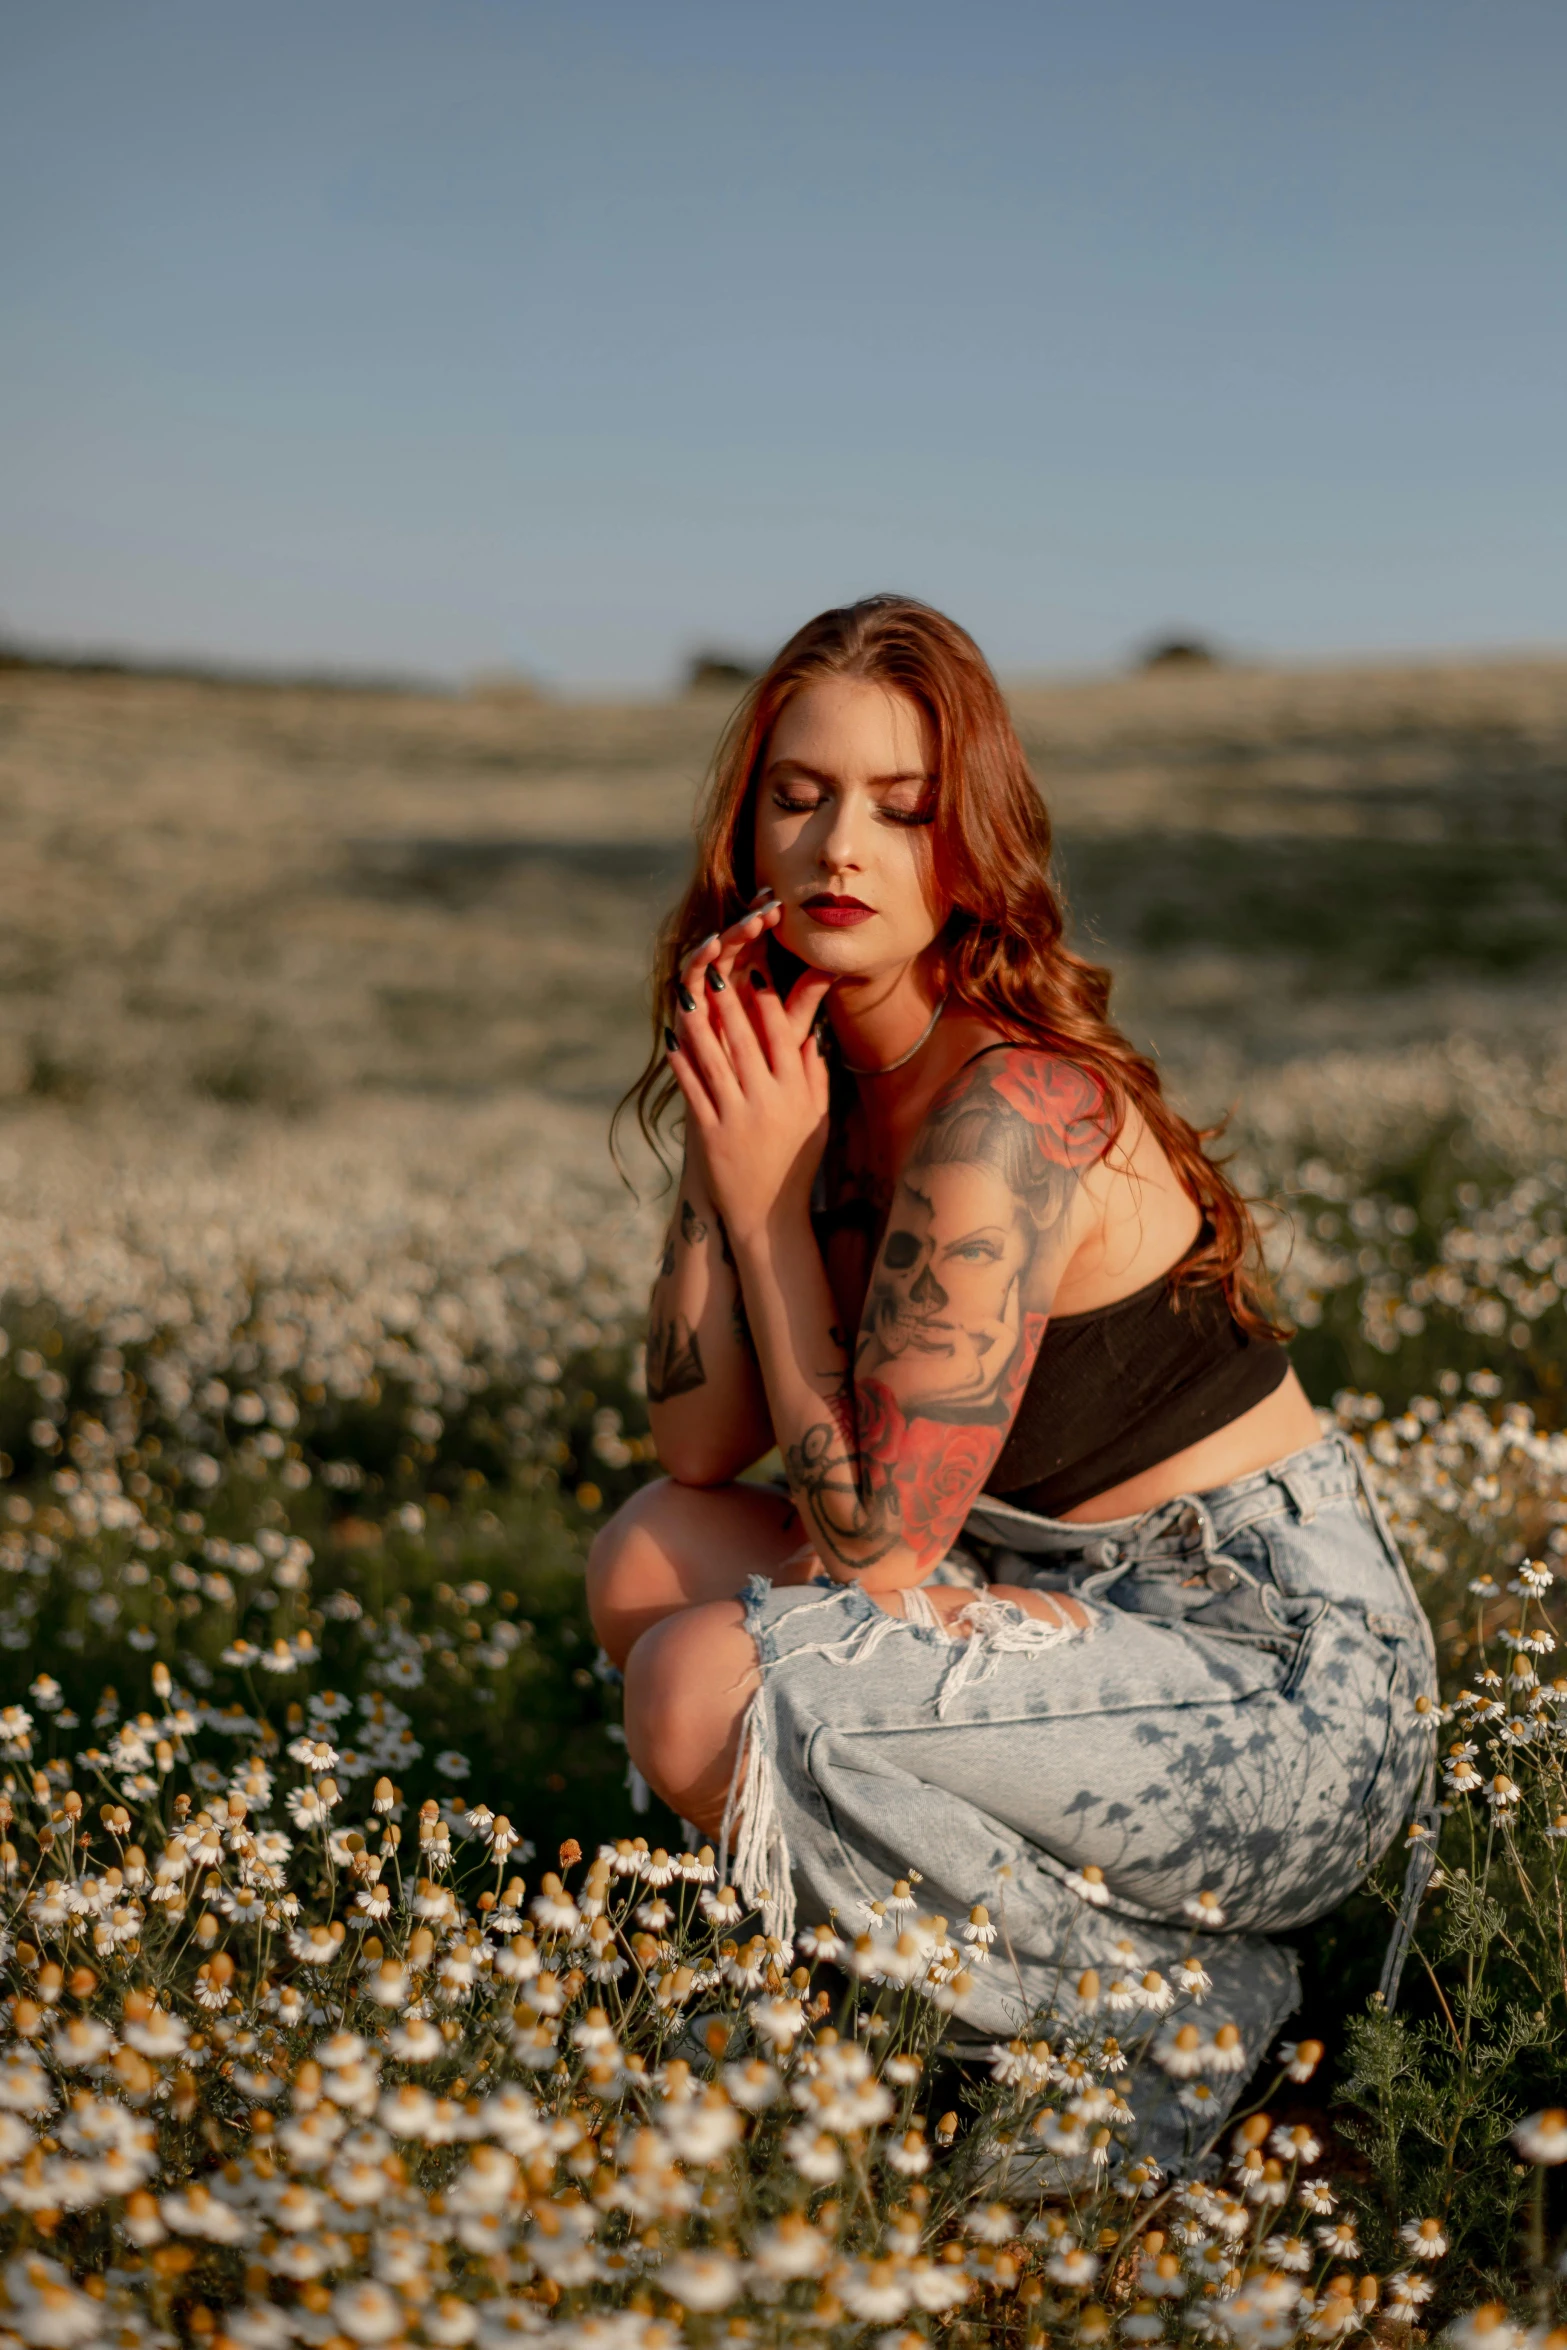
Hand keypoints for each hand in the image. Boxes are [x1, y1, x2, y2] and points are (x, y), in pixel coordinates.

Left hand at [665, 893, 833, 1241]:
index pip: (782, 1037)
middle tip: (715, 970)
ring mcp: (735, 1117)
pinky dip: (681, 1063)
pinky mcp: (709, 1135)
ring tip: (686, 996)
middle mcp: (766, 1101)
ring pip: (714, 1060)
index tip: (757, 973)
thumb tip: (809, 1034)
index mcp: (795, 1093)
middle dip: (728, 1002)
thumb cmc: (796, 1161)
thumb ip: (814, 1075)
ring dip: (698, 1024)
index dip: (768, 1003)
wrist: (769, 1213)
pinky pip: (693, 1090)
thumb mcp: (816, 1117)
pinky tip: (671, 1040)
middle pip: (744, 1041)